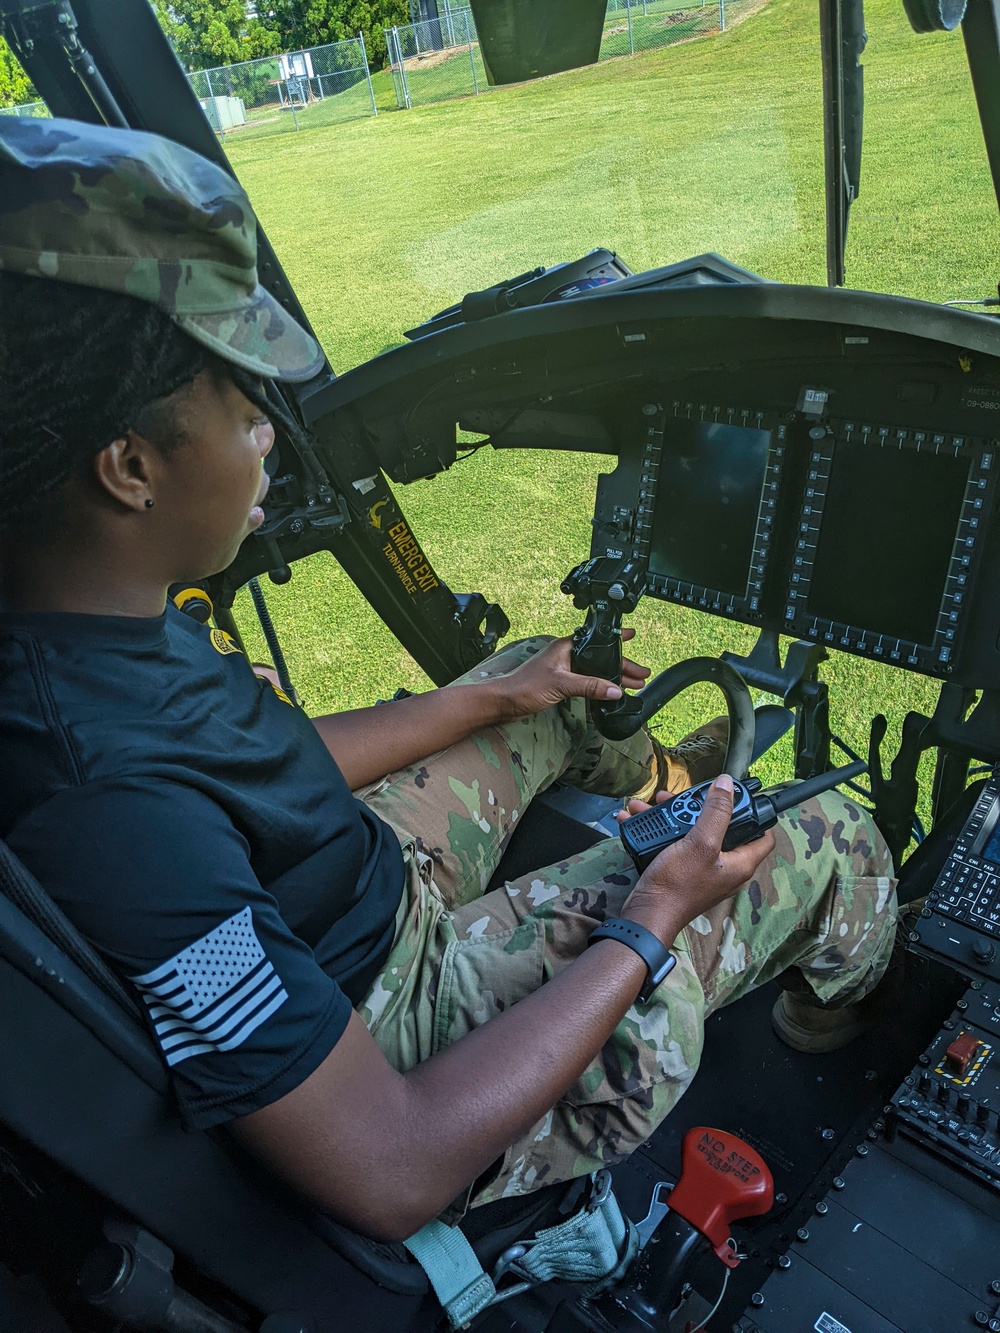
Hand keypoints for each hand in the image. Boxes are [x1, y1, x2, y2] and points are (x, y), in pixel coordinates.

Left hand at [492, 630, 650, 722]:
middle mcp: (565, 655)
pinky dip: (600, 685)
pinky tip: (609, 691)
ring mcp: (562, 669)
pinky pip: (586, 681)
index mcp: (565, 647)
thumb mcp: (562, 685)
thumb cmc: (524, 687)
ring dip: (613, 677)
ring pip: (595, 671)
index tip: (632, 635)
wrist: (504, 702)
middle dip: (622, 666)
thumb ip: (590, 686)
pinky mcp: (559, 683)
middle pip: (600, 658)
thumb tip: (615, 689)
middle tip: (641, 674)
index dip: (615, 639)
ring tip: (633, 684)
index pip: (596, 640)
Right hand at [621, 774, 774, 944]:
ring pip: (694, 832)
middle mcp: (725, 867)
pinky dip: (660, 830)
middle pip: (722, 827)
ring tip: (654, 804)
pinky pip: (675, 843)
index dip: (757, 814)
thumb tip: (727, 783)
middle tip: (684, 797)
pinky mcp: (681, 871)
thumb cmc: (678, 884)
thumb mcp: (701, 842)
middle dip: (701, 807)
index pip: (764, 836)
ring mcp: (702, 869)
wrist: (645, 913)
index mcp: (740, 863)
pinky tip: (638, 819)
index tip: (739, 798)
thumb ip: (717, 812)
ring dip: (674, 815)